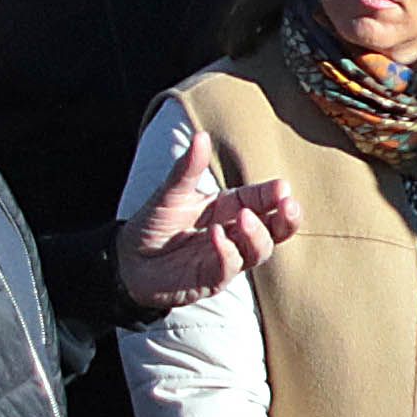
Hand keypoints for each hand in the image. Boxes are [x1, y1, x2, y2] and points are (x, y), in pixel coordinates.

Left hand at [120, 146, 299, 311]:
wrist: (128, 260)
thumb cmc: (154, 223)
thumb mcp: (171, 192)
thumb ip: (188, 169)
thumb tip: (201, 136)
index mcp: (230, 207)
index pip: (261, 200)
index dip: (274, 195)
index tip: (282, 188)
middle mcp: (234, 232)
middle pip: (275, 229)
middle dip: (287, 220)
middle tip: (288, 206)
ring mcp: (226, 257)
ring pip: (259, 250)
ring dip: (257, 234)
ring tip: (244, 218)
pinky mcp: (213, 279)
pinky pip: (230, 268)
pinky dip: (228, 252)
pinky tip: (217, 236)